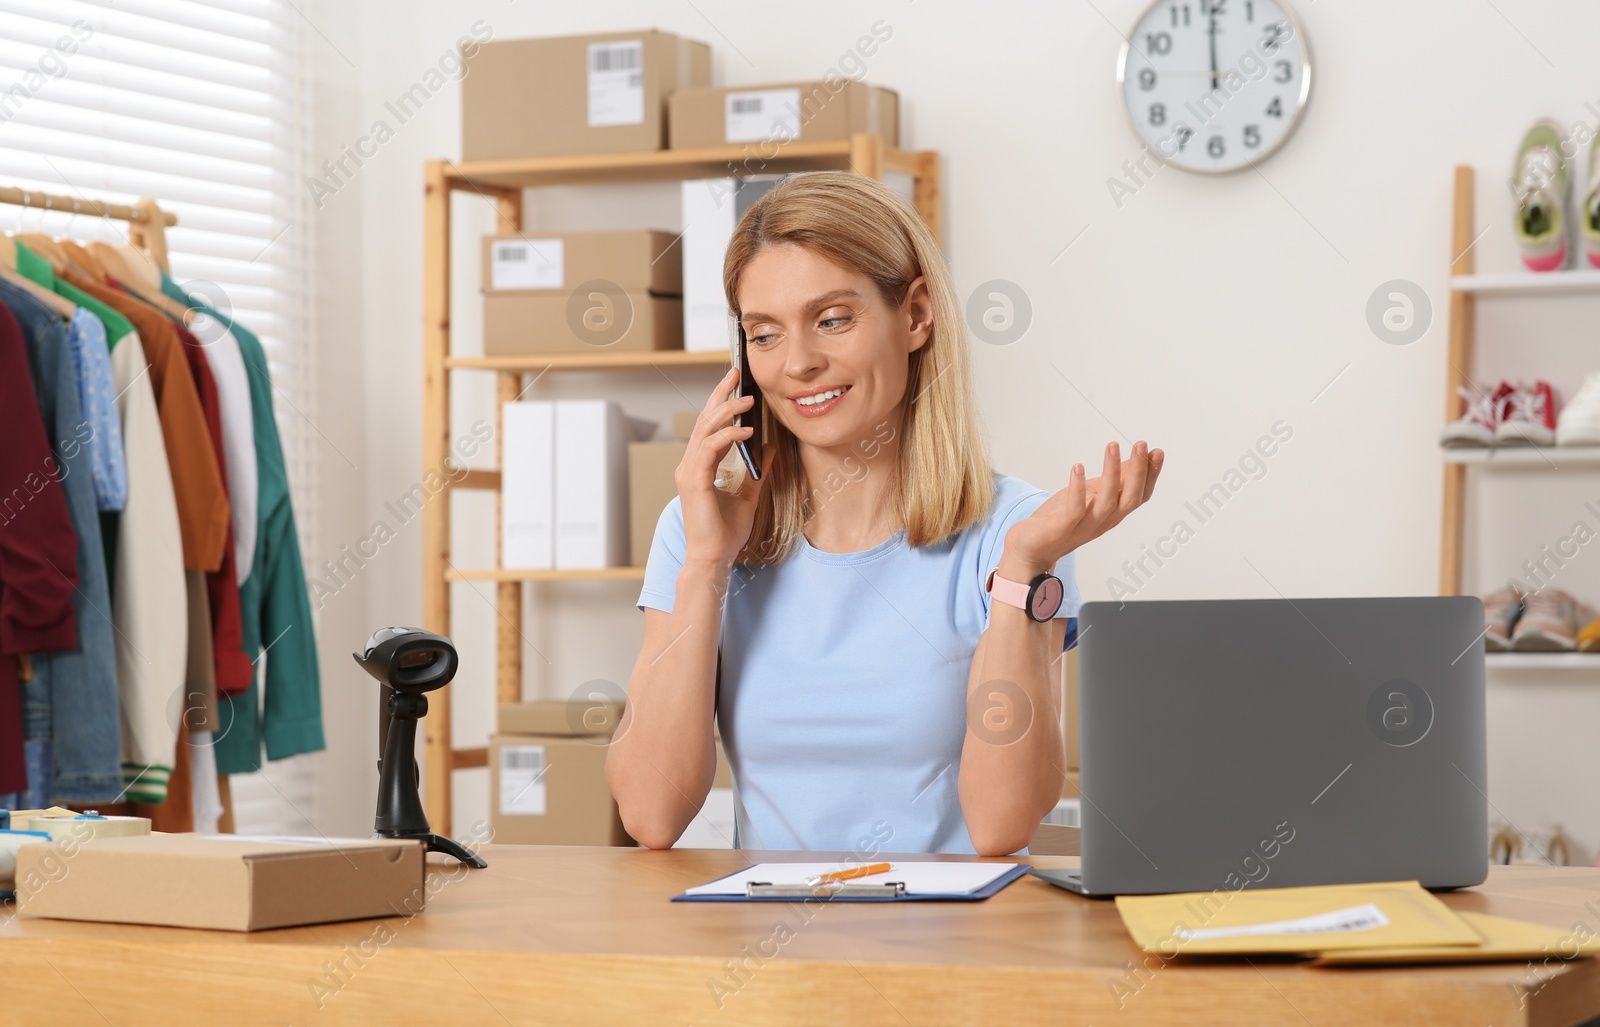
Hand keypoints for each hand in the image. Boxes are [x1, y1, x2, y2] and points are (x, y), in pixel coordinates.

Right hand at [677, 367, 772, 568]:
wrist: (714, 558)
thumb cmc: (725, 533)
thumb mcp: (748, 496)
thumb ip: (757, 472)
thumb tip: (769, 449)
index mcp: (699, 466)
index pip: (709, 426)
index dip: (721, 402)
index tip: (736, 384)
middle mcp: (690, 465)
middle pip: (704, 420)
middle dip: (721, 394)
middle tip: (736, 373)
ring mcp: (689, 472)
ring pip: (706, 430)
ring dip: (727, 411)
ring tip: (747, 399)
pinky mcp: (695, 481)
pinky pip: (710, 449)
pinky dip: (728, 436)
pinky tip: (746, 431)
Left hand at [1003, 441, 1164, 571]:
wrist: (1031, 549)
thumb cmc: (1062, 519)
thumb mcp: (1092, 495)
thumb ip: (1114, 480)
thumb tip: (1137, 459)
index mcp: (1113, 513)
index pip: (1140, 495)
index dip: (1151, 475)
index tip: (1157, 452)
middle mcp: (1104, 521)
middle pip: (1130, 498)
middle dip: (1139, 471)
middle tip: (1141, 445)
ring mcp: (1084, 526)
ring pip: (1107, 501)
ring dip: (1112, 473)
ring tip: (1113, 446)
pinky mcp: (1062, 528)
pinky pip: (1075, 509)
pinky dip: (1077, 489)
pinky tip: (1078, 468)